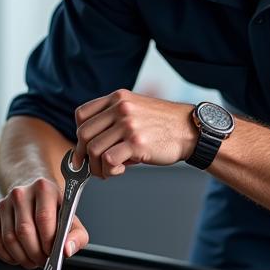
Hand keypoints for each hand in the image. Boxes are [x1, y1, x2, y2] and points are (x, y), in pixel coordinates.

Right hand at [0, 177, 88, 267]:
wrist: (35, 195)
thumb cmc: (54, 209)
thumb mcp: (72, 219)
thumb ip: (77, 236)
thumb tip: (67, 250)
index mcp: (44, 189)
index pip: (43, 218)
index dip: (48, 241)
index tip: (53, 252)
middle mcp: (21, 193)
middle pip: (24, 230)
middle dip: (35, 253)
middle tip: (43, 260)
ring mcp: (4, 204)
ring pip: (10, 239)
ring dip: (22, 257)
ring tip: (33, 260)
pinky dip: (8, 257)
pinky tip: (20, 257)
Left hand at [74, 89, 196, 177]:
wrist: (190, 130)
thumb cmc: (164, 124)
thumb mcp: (136, 109)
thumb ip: (114, 120)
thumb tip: (90, 146)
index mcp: (118, 98)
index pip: (82, 115)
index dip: (80, 135)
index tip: (84, 148)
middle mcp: (120, 108)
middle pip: (84, 134)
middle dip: (84, 156)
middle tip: (94, 166)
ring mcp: (128, 124)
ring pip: (94, 150)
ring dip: (97, 167)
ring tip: (109, 171)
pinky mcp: (136, 142)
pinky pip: (108, 160)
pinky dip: (109, 170)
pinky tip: (120, 170)